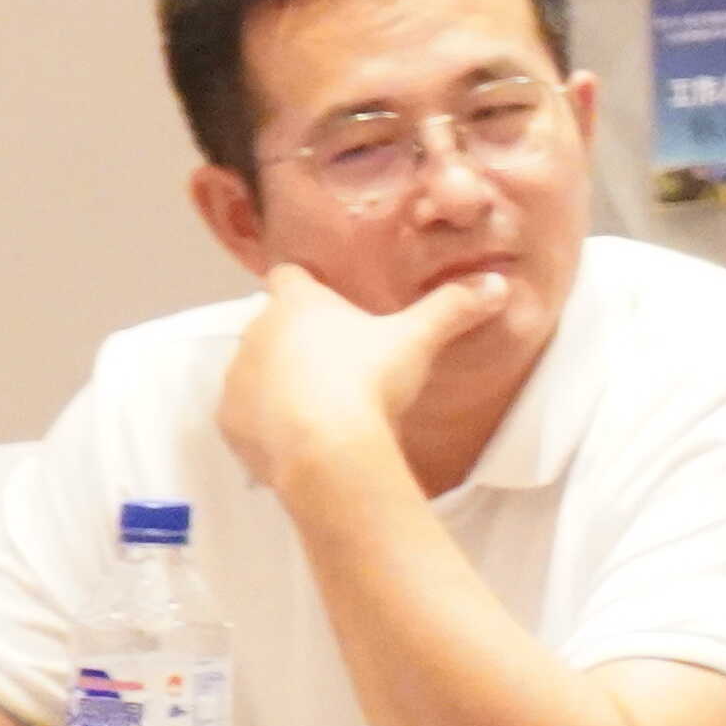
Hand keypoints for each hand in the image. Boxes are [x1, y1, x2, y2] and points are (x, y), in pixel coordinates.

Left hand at [209, 257, 508, 497]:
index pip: (289, 275)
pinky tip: (302, 436)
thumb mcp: (418, 340)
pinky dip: (268, 423)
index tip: (328, 302)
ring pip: (256, 370)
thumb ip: (452, 307)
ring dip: (279, 381)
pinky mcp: (228, 423)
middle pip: (272, 325)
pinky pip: (247, 416)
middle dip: (298, 340)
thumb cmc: (367, 380)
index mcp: (296, 302)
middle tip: (341, 363)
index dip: (307, 286)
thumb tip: (496, 283)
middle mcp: (256, 332)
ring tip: (323, 406)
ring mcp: (237, 379)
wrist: (325, 450)